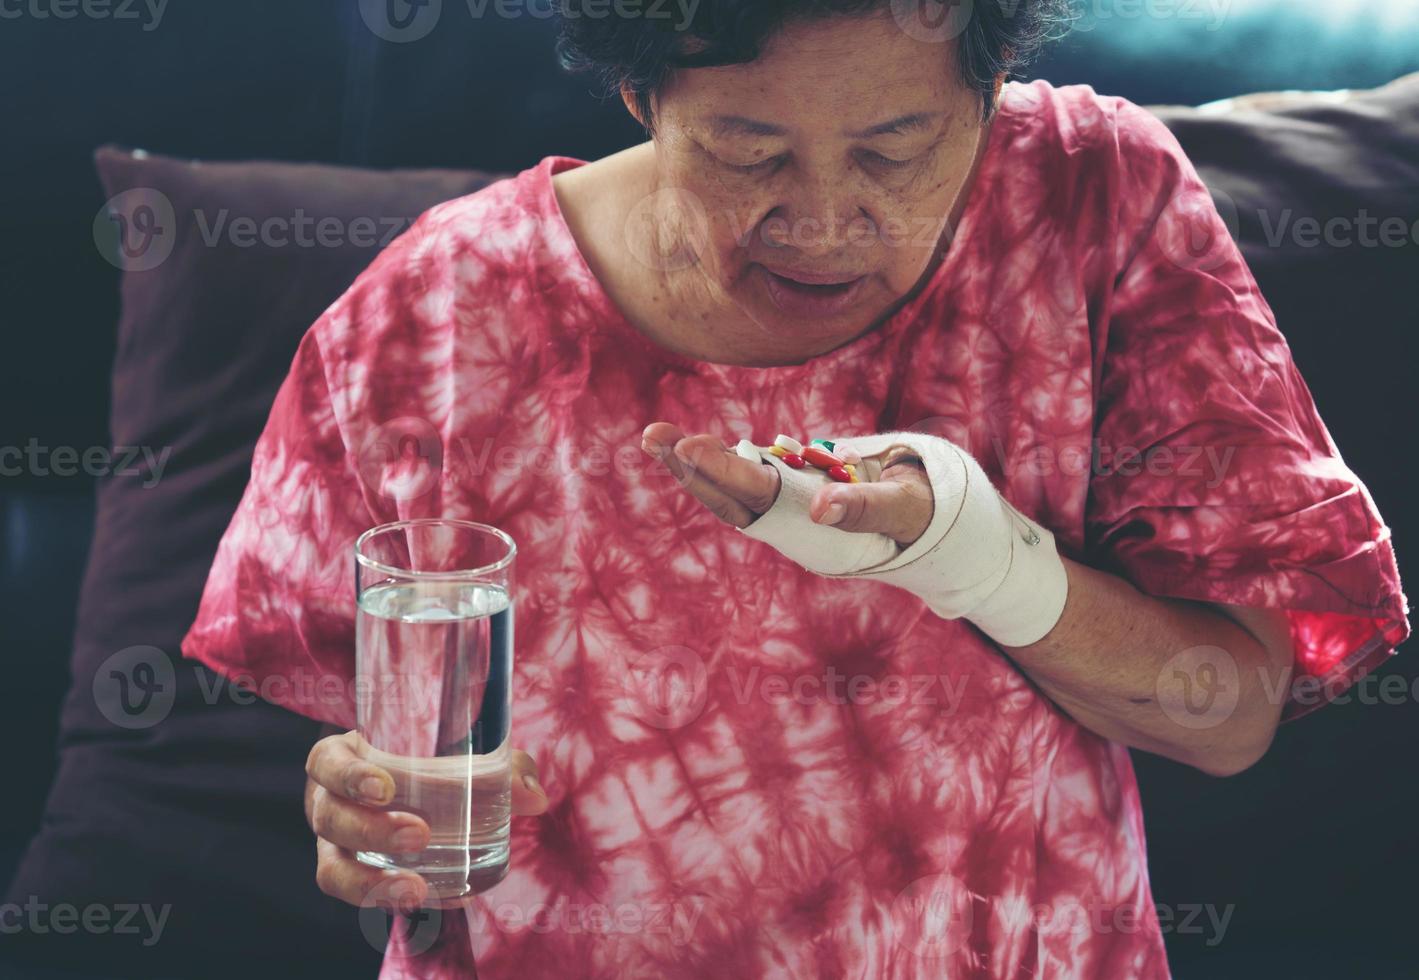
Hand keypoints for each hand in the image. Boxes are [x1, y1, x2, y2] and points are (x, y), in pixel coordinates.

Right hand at [304, 729, 548, 910]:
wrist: (407, 787)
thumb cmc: (426, 758)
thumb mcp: (459, 751)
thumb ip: (501, 767)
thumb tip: (535, 797)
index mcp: (341, 759)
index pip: (326, 763)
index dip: (348, 776)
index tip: (385, 786)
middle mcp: (329, 802)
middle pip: (330, 820)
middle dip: (371, 831)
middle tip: (419, 835)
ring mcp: (335, 845)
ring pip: (334, 870)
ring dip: (372, 883)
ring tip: (416, 890)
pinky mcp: (353, 876)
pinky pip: (363, 897)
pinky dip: (397, 900)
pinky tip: (442, 900)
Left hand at [639, 421, 934, 546]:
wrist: (918, 517)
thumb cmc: (912, 513)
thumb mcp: (899, 508)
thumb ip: (863, 507)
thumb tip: (820, 508)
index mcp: (808, 527)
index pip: (759, 496)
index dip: (724, 472)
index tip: (690, 448)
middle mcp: (786, 518)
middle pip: (728, 495)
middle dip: (689, 467)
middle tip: (652, 436)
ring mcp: (781, 502)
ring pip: (728, 484)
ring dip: (691, 462)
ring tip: (654, 436)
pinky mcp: (784, 485)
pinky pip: (742, 471)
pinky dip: (715, 457)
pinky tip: (681, 444)